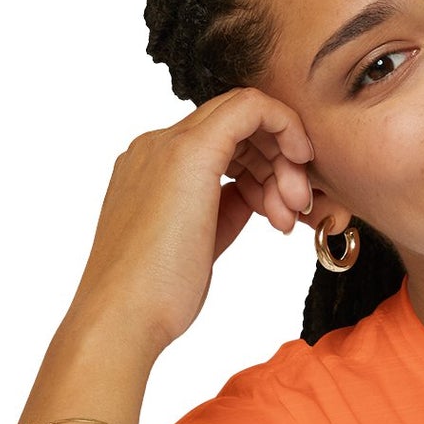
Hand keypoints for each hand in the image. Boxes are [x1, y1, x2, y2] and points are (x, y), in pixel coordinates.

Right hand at [64, 86, 314, 362]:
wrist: (123, 315)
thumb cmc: (157, 295)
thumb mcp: (201, 241)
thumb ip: (225, 208)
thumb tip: (255, 195)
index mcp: (152, 167)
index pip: (221, 142)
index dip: (262, 167)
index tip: (282, 206)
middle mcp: (156, 146)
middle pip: (235, 126)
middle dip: (278, 162)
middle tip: (295, 209)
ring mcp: (168, 145)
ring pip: (245, 116)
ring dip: (283, 161)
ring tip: (289, 216)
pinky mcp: (189, 152)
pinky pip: (251, 108)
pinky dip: (285, 127)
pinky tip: (300, 162)